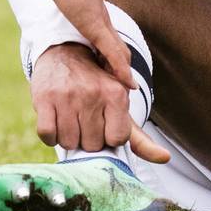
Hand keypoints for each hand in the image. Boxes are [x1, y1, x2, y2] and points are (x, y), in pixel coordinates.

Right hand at [30, 43, 172, 163]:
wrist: (64, 52)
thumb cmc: (95, 85)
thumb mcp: (119, 105)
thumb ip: (140, 138)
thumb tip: (165, 158)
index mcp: (117, 94)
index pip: (116, 140)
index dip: (107, 137)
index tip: (103, 123)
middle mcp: (93, 93)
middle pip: (91, 145)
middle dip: (87, 138)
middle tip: (84, 119)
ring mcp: (67, 96)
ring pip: (68, 143)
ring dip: (68, 137)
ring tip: (70, 119)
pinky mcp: (44, 99)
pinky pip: (47, 135)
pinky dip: (50, 135)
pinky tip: (55, 121)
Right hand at [32, 0, 136, 90]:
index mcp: (91, 15)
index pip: (107, 43)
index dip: (112, 61)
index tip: (116, 78)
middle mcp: (98, 20)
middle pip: (116, 50)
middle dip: (120, 69)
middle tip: (128, 90)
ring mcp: (97, 21)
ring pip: (116, 53)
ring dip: (122, 73)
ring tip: (130, 90)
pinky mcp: (95, 23)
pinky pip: (110, 50)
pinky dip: (119, 68)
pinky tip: (128, 83)